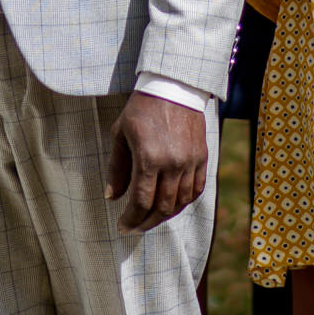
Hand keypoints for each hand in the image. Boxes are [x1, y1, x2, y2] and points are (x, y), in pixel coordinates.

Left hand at [105, 92, 208, 231]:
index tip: (123, 226)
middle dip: (146, 223)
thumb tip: (111, 198)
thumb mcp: (120, 134)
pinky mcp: (202, 158)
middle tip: (135, 227)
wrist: (173, 86)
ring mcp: (190, 162)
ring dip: (165, 215)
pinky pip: (196, 190)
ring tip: (151, 218)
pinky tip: (171, 205)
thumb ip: (117, 168)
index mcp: (149, 158)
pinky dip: (183, 202)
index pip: (141, 201)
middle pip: (162, 208)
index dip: (131, 219)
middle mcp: (172, 163)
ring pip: (180, 202)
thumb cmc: (141, 109)